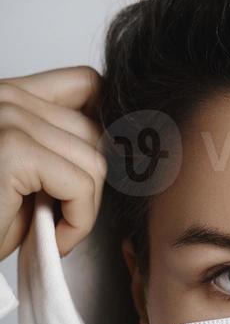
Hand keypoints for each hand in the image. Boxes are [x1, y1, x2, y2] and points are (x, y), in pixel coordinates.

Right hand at [0, 65, 106, 262]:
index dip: (107, 130)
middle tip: (67, 219)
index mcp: (11, 95)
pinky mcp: (13, 150)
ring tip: (56, 232)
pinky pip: (81, 186)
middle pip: (96, 131)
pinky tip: (54, 239)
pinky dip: (78, 222)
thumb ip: (62, 149)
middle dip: (93, 186)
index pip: (88, 84)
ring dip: (85, 210)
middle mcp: (6, 96)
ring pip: (94, 162)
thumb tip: (123, 147)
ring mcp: (8, 118)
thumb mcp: (32, 178)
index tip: (96, 176)